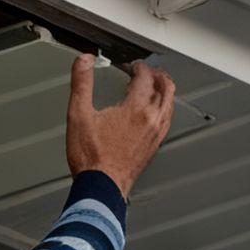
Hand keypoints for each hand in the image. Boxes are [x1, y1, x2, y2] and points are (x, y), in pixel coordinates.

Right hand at [65, 54, 176, 198]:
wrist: (101, 187)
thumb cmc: (91, 159)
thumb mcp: (79, 115)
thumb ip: (81, 84)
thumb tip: (84, 61)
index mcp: (136, 108)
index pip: (146, 77)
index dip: (139, 66)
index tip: (132, 65)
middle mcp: (151, 119)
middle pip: (166, 87)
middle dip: (157, 74)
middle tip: (147, 71)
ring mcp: (156, 134)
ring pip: (170, 104)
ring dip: (163, 90)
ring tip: (154, 86)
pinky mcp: (154, 146)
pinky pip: (167, 120)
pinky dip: (163, 108)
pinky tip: (153, 113)